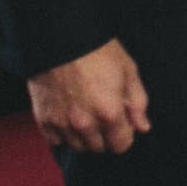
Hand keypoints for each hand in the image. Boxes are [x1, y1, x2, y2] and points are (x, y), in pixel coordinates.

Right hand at [27, 40, 149, 155]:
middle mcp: (85, 123)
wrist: (59, 37)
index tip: (121, 122)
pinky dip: (62, 133)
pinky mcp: (43, 119)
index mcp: (109, 112)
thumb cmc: (97, 50)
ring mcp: (62, 123)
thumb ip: (138, 102)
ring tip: (85, 113)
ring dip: (83, 136)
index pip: (121, 145)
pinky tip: (67, 115)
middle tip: (102, 113)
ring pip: (77, 146)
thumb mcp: (128, 70)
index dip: (124, 134)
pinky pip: (55, 140)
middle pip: (99, 148)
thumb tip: (143, 127)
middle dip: (104, 135)